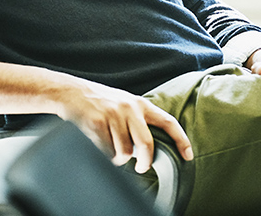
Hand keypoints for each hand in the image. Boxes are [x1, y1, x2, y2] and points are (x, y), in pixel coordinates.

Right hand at [58, 78, 193, 173]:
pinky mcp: (97, 123)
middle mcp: (129, 107)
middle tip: (140, 167)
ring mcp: (113, 114)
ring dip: (117, 157)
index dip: (181, 139)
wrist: (72, 92)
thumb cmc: (100, 101)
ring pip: (125, 153)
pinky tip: (98, 142)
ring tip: (109, 145)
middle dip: (145, 162)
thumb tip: (149, 149)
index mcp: (139, 103)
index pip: (168, 121)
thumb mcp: (124, 103)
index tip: (188, 156)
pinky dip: (104, 154)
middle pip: (147, 144)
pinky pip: (106, 152)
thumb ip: (138, 120)